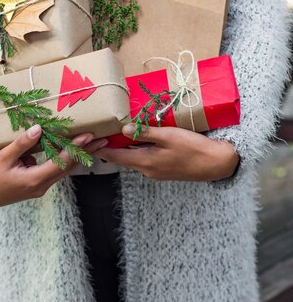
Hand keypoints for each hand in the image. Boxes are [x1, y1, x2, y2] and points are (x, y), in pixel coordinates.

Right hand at [0, 124, 107, 208]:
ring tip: (94, 144)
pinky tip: (71, 150)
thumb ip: (21, 144)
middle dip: (86, 153)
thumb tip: (39, 128)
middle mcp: (41, 186)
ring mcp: (39, 187)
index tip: (89, 136)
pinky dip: (65, 160)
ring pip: (63, 170)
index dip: (76, 148)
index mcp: (34, 180)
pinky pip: (54, 171)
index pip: (61, 162)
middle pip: (68, 168)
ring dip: (78, 157)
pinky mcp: (36, 185)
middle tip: (103, 139)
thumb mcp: (2, 158)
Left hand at [95, 124, 239, 181]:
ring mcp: (155, 171)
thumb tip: (123, 130)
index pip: (114, 156)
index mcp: (145, 162)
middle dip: (109, 146)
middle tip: (99, 132)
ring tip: (115, 132)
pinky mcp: (163, 170)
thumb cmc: (193, 149)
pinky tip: (138, 138)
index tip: (86, 141)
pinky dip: (137, 149)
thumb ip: (146, 133)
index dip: (99, 149)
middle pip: (122, 157)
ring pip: (133, 158)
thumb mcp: (169, 136)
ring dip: (124, 147)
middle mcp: (147, 170)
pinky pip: (144, 158)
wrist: (216, 164)